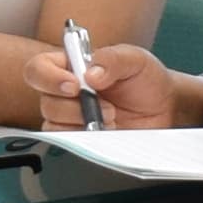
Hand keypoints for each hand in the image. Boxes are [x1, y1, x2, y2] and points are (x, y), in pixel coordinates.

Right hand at [47, 40, 195, 130]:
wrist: (164, 107)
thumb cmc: (145, 79)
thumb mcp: (134, 59)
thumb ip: (111, 59)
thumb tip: (90, 74)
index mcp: (69, 66)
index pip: (39, 69)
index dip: (49, 77)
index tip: (75, 84)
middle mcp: (64, 92)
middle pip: (45, 102)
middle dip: (76, 107)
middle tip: (107, 105)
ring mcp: (70, 118)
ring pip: (53, 126)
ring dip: (83, 123)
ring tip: (112, 118)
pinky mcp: (80, 139)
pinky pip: (67, 144)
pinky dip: (87, 140)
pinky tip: (108, 131)